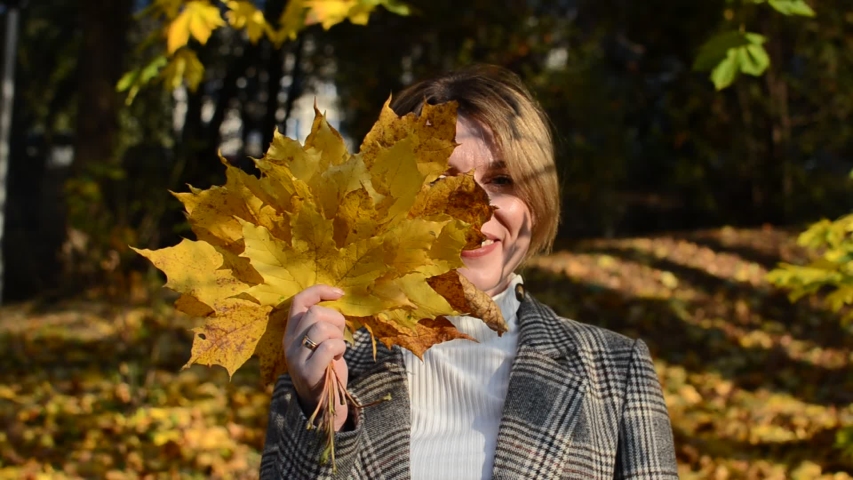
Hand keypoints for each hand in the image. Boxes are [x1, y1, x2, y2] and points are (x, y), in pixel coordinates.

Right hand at [284, 285, 349, 431]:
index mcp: (291, 331)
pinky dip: (340, 348)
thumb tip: (337, 296)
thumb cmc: (325, 366)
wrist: (322, 402)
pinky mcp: (308, 372)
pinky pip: (329, 346)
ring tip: (338, 348)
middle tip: (340, 336)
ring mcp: (296, 357)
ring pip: (323, 328)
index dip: (320, 291)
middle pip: (315, 313)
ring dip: (339, 336)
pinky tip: (338, 357)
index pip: (299, 300)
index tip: (340, 293)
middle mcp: (289, 342)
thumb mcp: (318, 341)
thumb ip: (320, 322)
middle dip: (336, 320)